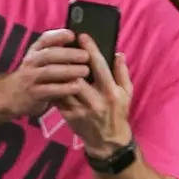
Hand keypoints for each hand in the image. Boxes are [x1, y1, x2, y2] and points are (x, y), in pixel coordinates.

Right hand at [0, 29, 90, 120]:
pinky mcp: (33, 94)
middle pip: (49, 54)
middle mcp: (31, 62)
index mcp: (34, 52)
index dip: (59, 35)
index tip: (73, 35)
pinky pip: (49, 90)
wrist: (9, 96)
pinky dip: (64, 88)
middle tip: (86, 56)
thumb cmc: (32, 76)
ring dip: (69, 70)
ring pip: (49, 72)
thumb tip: (79, 41)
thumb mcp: (38, 61)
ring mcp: (30, 78)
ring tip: (85, 71)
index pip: (45, 39)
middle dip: (68, 54)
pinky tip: (76, 87)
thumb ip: (54, 52)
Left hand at [55, 34, 132, 158]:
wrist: (108, 142)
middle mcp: (96, 101)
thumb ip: (122, 73)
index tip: (82, 36)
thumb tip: (118, 53)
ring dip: (60, 73)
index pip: (99, 67)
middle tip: (63, 46)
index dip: (90, 50)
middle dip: (70, 60)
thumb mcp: (127, 93)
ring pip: (65, 87)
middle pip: (78, 76)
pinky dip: (54, 87)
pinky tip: (51, 78)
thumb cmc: (118, 114)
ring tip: (55, 59)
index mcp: (111, 92)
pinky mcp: (70, 118)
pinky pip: (59, 99)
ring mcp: (81, 111)